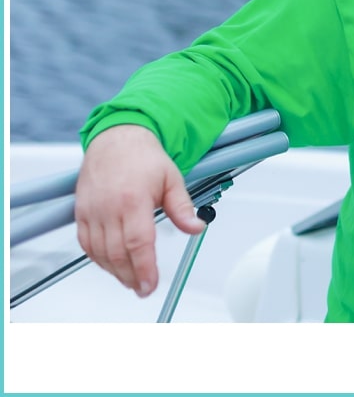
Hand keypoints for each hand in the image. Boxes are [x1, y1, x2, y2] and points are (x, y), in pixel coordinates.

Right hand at [74, 124, 205, 296]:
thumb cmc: (144, 157)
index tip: (151, 284)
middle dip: (131, 276)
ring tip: (131, 280)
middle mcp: (108, 208)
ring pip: (99, 253)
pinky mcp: (81, 212)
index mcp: (133, 200)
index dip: (144, 268)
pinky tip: (111, 265)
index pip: (138, 243)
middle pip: (117, 254)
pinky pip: (86, 244)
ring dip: (114, 271)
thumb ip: (182, 207)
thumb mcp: (172, 178)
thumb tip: (197, 227)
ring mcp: (92, 211)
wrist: (116, 139)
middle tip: (143, 288)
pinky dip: (98, 259)